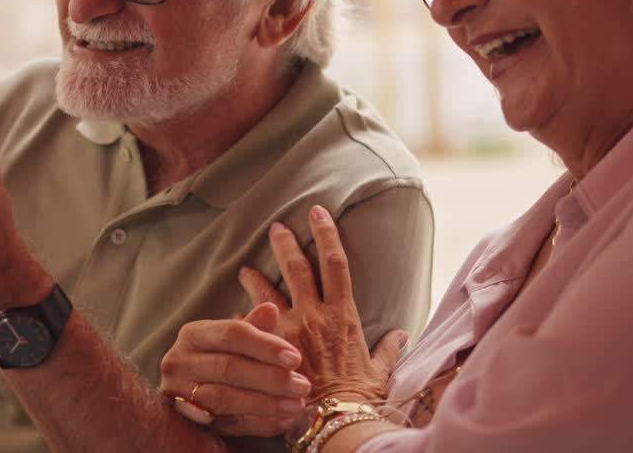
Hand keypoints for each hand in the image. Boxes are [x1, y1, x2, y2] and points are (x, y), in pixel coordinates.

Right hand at [160, 303, 311, 436]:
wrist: (184, 392)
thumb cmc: (214, 359)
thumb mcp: (230, 341)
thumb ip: (252, 329)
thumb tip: (271, 309)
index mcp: (194, 334)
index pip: (231, 334)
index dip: (265, 346)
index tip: (295, 359)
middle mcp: (180, 361)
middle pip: (229, 368)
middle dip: (270, 378)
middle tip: (302, 386)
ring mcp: (179, 393)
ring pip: (225, 398)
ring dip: (266, 404)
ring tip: (296, 406)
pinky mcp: (187, 421)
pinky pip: (227, 424)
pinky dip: (258, 424)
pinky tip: (283, 422)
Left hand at [240, 205, 406, 403]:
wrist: (335, 419)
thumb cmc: (359, 397)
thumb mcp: (380, 370)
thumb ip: (388, 348)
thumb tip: (401, 335)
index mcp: (343, 314)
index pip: (336, 261)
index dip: (326, 232)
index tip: (317, 212)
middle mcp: (315, 314)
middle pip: (298, 266)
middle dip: (285, 243)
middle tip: (275, 227)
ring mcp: (290, 329)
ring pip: (268, 290)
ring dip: (255, 277)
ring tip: (244, 268)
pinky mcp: (271, 347)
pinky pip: (250, 325)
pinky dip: (240, 317)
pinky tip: (231, 313)